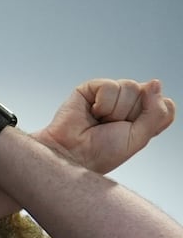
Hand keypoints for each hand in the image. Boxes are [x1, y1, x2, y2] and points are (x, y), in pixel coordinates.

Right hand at [35, 78, 175, 173]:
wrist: (71, 154)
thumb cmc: (100, 153)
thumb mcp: (139, 138)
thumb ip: (156, 112)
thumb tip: (155, 83)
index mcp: (142, 117)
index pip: (165, 104)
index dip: (153, 116)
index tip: (133, 132)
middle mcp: (128, 104)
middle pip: (148, 93)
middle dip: (131, 114)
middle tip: (111, 128)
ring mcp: (111, 95)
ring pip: (131, 87)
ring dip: (115, 110)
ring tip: (99, 121)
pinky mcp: (92, 88)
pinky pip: (110, 86)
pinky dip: (102, 103)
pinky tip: (91, 112)